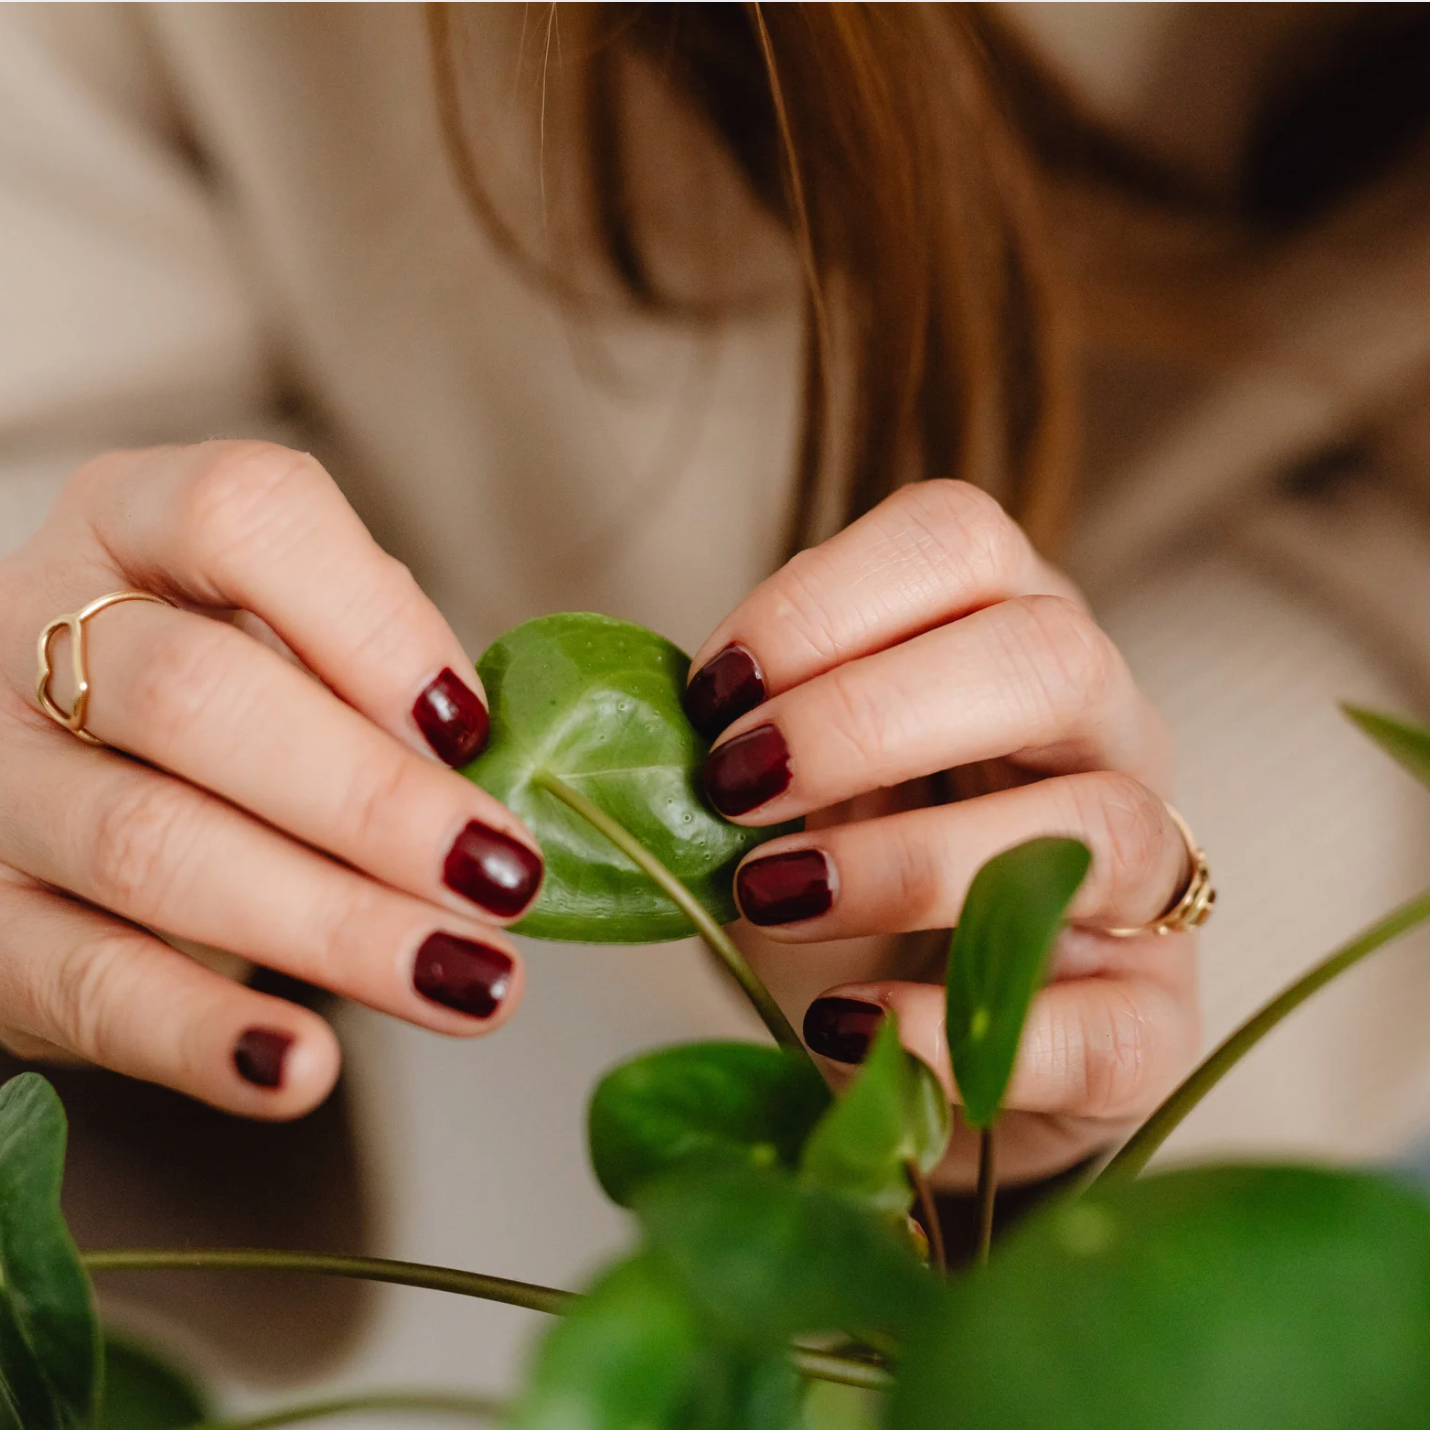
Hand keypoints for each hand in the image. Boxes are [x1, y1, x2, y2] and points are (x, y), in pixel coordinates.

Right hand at [0, 442, 542, 1117]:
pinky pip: (84, 985)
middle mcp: (33, 630)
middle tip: (504, 878)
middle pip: (197, 696)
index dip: (370, 622)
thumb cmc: (231, 697)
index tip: (471, 727)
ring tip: (473, 981)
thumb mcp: (295, 638)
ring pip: (149, 846)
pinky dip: (202, 1035)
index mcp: (131, 522)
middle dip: (372, 800)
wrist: (75, 781)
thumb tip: (491, 774)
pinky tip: (305, 1070)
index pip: (241, 515)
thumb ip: (382, 671)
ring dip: (332, 927)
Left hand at [688, 480, 1198, 1186]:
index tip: (713, 694)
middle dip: (867, 718)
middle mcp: (1107, 734)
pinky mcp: (1150, 1025)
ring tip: (771, 898)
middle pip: (1049, 656)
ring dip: (908, 864)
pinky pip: (1092, 1028)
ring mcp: (1151, 879)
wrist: (923, 1046)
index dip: (825, 601)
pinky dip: (948, 1028)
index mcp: (1011, 639)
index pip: (963, 542)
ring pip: (1097, 827)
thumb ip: (756, 740)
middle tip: (735, 786)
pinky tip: (841, 1025)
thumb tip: (652, 728)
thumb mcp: (803, 790)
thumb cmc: (852, 892)